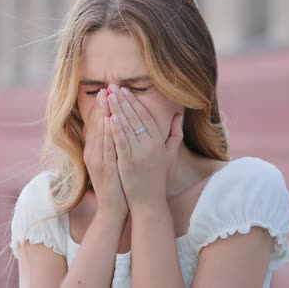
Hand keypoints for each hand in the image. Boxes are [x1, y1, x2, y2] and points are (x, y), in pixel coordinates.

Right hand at [82, 89, 128, 216]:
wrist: (114, 208)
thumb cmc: (117, 184)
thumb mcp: (110, 162)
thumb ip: (110, 145)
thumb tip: (112, 128)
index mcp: (95, 151)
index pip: (97, 125)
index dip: (101, 108)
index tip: (107, 91)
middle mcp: (93, 154)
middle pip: (97, 126)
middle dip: (102, 106)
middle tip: (107, 88)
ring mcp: (98, 161)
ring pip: (100, 134)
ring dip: (103, 114)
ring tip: (108, 98)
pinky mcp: (104, 169)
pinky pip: (106, 147)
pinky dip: (107, 133)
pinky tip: (110, 121)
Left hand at [106, 84, 183, 213]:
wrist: (149, 202)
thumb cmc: (158, 178)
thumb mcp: (170, 155)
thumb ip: (175, 135)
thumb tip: (180, 115)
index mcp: (159, 142)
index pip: (146, 117)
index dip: (135, 102)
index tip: (125, 90)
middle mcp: (151, 146)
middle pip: (135, 118)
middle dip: (123, 100)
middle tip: (113, 86)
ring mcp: (140, 154)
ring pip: (127, 127)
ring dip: (117, 109)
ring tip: (108, 96)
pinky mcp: (129, 163)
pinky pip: (122, 143)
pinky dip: (116, 129)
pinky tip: (110, 117)